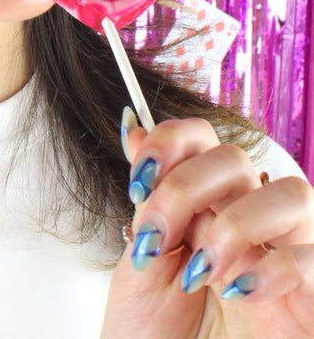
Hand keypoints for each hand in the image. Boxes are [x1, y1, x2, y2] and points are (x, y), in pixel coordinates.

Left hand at [100, 116, 313, 338]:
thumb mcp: (144, 266)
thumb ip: (148, 202)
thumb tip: (132, 127)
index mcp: (208, 206)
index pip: (203, 141)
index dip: (171, 143)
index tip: (137, 177)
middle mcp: (252, 223)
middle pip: (236, 159)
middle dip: (186, 187)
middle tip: (156, 236)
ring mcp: (289, 258)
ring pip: (293, 193)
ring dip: (234, 223)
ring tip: (201, 270)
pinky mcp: (313, 301)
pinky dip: (272, 267)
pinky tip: (236, 290)